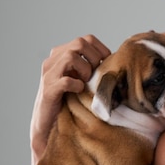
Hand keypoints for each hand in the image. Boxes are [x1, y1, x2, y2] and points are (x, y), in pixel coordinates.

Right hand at [30, 35, 110, 164]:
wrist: (48, 126)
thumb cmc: (69, 102)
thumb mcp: (80, 79)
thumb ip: (91, 67)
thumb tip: (116, 60)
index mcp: (61, 55)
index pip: (86, 39)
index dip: (101, 50)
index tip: (106, 66)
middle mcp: (52, 61)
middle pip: (79, 43)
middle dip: (94, 58)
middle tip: (95, 75)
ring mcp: (48, 75)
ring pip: (70, 56)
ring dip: (85, 70)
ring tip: (86, 82)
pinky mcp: (48, 90)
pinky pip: (66, 80)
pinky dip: (76, 85)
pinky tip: (79, 91)